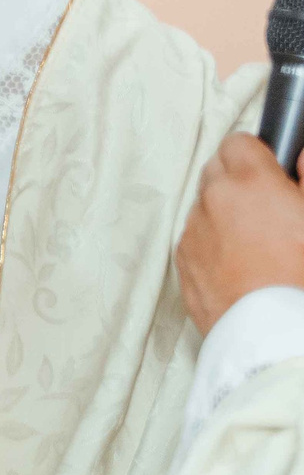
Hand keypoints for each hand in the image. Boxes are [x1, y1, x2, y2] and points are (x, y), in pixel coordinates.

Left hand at [178, 133, 303, 333]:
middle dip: (238, 179)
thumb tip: (300, 153)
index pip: (237, 142)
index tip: (272, 169)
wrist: (276, 332)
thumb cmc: (303, 274)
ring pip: (203, 205)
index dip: (258, 153)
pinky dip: (212, 240)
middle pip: (215, 170)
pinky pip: (195, 237)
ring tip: (258, 239)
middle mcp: (212, 201)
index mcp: (249, 182)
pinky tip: (240, 262)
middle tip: (269, 204)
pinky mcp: (182, 263)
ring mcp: (193, 232)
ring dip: (224, 211)